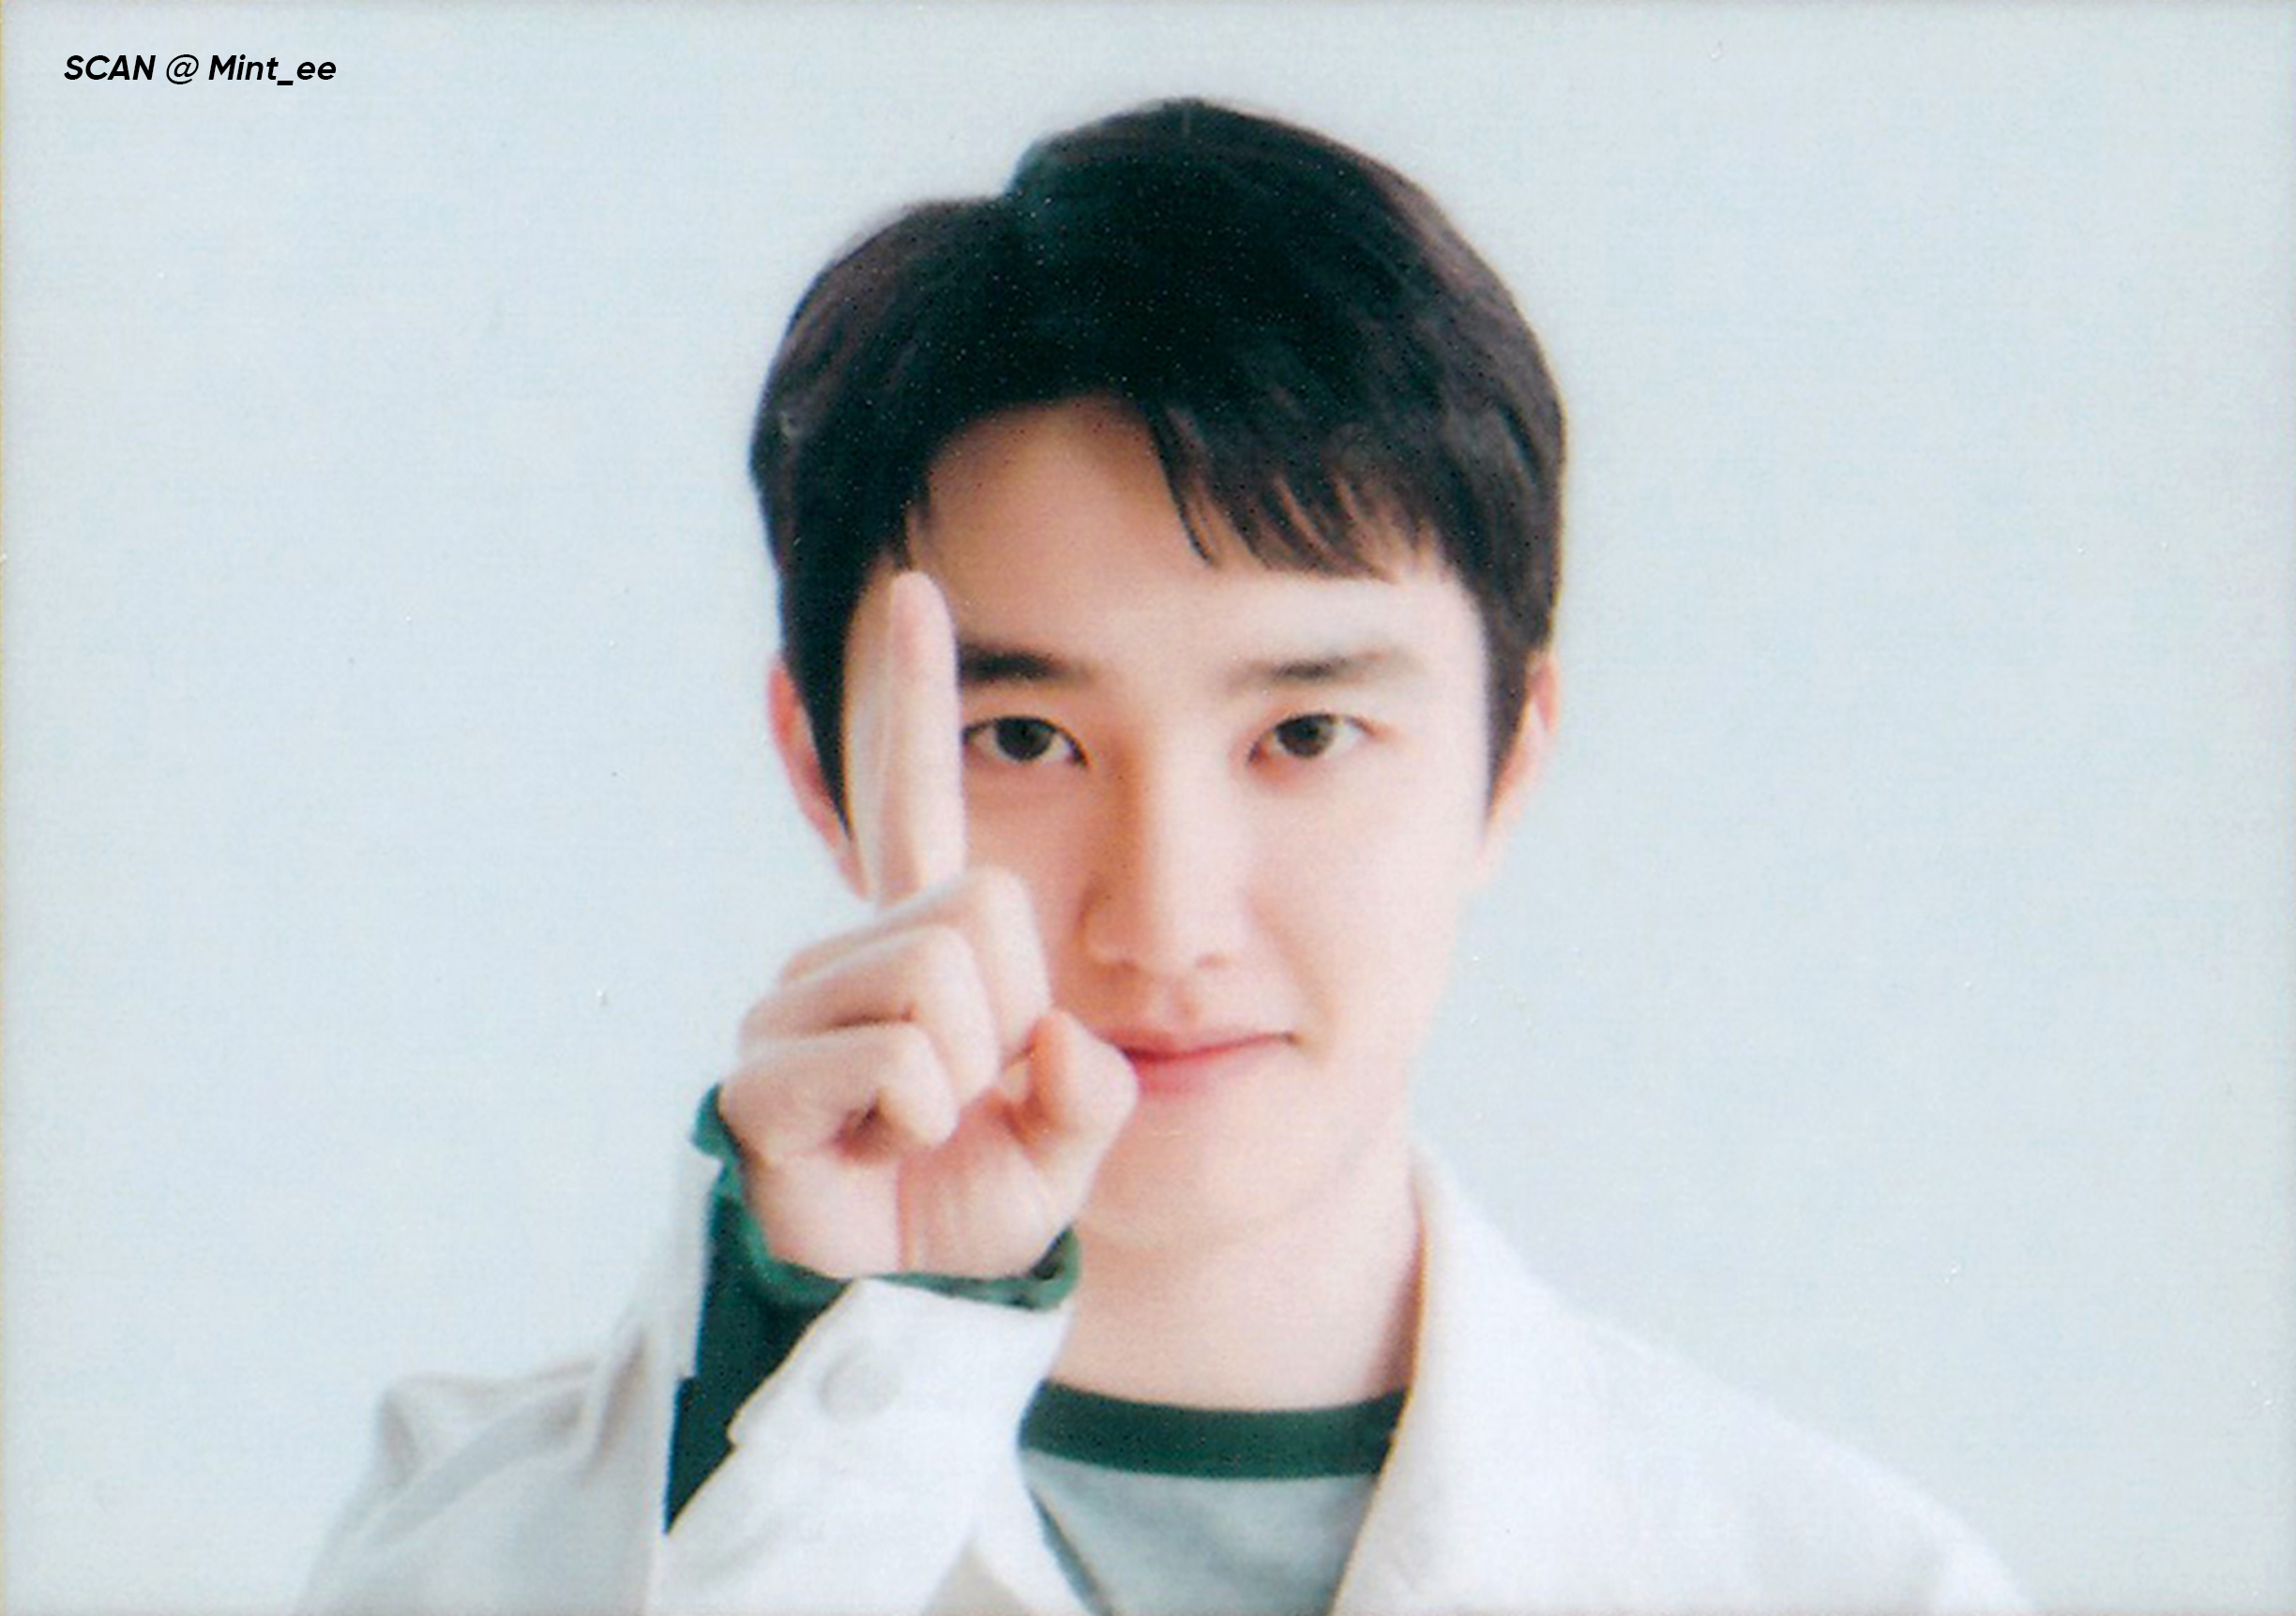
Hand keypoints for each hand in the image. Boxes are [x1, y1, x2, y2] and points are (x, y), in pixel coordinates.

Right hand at [720, 572, 1135, 1278]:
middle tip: (967, 1092)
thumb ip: (1089, 1083)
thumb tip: (1061, 1042)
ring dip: (963, 1078)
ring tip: (918, 1125)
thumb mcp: (1067, 1135)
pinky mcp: (761, 1077)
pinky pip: (895, 1061)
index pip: (911, 796)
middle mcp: (848, 952)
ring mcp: (795, 1009)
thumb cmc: (971, 1199)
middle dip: (1007, 1015)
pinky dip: (917, 1122)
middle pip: (975, 909)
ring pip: (936, 984)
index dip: (910, 694)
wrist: (903, 1302)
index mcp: (921, 940)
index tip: (914, 586)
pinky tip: (877, 1148)